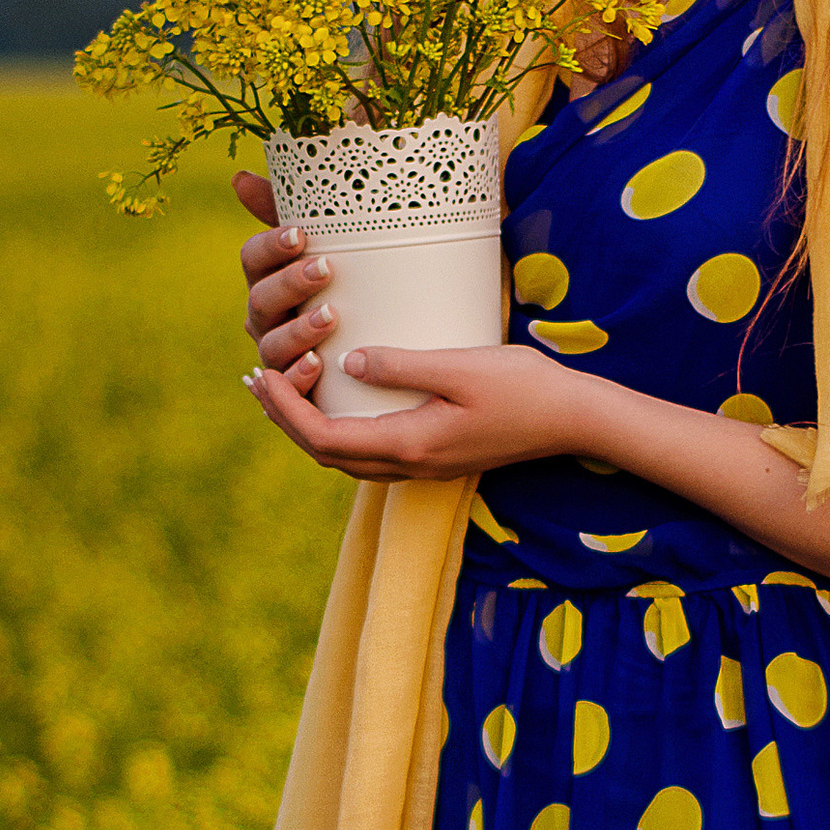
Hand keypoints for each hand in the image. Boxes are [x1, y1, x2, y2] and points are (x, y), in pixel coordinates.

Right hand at [233, 168, 333, 396]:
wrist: (374, 338)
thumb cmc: (344, 282)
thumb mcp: (328, 244)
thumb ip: (290, 211)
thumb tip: (239, 178)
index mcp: (266, 277)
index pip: (253, 258)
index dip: (271, 246)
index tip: (300, 234)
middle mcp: (264, 316)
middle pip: (262, 299)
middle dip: (291, 283)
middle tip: (325, 269)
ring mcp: (276, 353)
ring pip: (273, 344)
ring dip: (298, 330)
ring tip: (330, 318)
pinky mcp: (294, 386)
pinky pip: (288, 387)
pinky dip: (300, 377)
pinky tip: (318, 365)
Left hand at [251, 342, 603, 481]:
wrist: (573, 420)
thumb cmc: (524, 387)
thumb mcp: (461, 366)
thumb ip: (402, 365)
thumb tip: (347, 363)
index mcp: (409, 445)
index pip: (323, 437)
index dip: (284, 409)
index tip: (262, 374)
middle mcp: (410, 466)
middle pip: (325, 453)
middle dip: (284, 419)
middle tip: (256, 380)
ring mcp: (424, 466)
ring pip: (346, 458)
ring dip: (308, 428)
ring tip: (284, 393)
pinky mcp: (436, 457)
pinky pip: (369, 453)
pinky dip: (339, 431)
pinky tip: (338, 404)